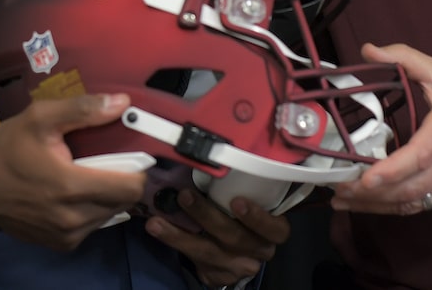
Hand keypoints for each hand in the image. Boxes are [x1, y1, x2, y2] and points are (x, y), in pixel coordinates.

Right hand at [0, 94, 145, 249]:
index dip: (137, 169)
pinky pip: (93, 226)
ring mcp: (67, 235)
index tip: (130, 155)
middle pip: (124, 201)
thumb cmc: (9, 149)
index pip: (131, 187)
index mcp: (71, 186)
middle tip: (108, 161)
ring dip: (107, 196)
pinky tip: (76, 193)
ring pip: (110, 215)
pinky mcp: (61, 245)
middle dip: (122, 180)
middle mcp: (73, 217)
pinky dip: (92, 210)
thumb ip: (82, 110)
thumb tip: (122, 103)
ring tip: (89, 175)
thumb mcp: (40, 118)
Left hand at [145, 190, 290, 287]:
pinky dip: (176, 246)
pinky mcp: (218, 276)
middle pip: (234, 238)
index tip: (237, 202)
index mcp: (273, 231)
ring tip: (157, 221)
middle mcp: (259, 252)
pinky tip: (161, 233)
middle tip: (184, 196)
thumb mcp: (251, 197)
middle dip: (206, 216)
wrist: (232, 246)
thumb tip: (221, 155)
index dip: (257, 218)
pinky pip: (196, 263)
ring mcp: (238, 267)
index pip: (275, 228)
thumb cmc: (240, 209)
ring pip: (208, 253)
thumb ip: (244, 186)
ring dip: (180, 236)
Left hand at [330, 43, 431, 214]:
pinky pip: (424, 204)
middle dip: (373, 194)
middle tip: (339, 189)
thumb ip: (405, 57)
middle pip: (412, 187)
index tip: (366, 178)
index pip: (420, 154)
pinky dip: (396, 208)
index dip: (393, 170)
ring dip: (379, 206)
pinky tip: (372, 206)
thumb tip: (368, 50)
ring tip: (345, 201)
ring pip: (416, 201)